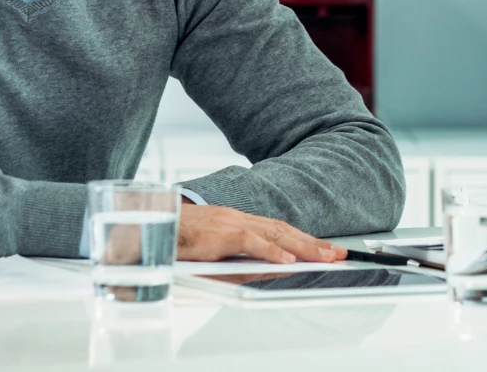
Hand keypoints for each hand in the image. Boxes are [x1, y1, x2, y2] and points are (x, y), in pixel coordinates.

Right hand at [176, 203, 346, 263]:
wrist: (149, 226)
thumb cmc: (175, 238)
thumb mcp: (211, 248)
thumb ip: (237, 256)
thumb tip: (265, 267)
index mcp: (236, 220)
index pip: (277, 228)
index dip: (303, 237)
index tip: (325, 247)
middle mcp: (236, 218)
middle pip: (282, 229)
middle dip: (313, 242)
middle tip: (337, 253)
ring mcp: (228, 224)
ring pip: (272, 233)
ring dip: (301, 245)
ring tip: (323, 256)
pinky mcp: (217, 235)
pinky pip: (249, 242)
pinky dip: (270, 250)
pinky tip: (287, 259)